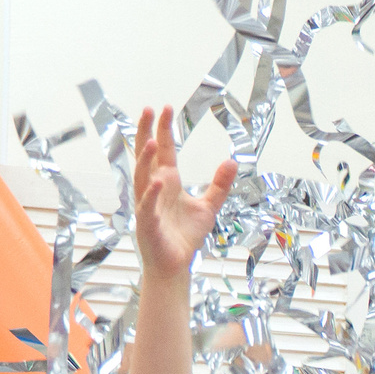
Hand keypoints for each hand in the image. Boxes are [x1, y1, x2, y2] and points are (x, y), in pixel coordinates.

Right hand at [132, 108, 233, 282]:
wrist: (176, 264)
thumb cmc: (186, 235)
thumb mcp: (209, 206)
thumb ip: (219, 184)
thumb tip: (232, 161)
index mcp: (168, 182)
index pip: (164, 150)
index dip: (163, 130)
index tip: (165, 109)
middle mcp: (154, 189)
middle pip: (146, 156)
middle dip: (146, 133)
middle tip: (149, 111)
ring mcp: (147, 204)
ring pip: (142, 177)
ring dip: (145, 160)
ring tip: (150, 141)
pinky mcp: (147, 222)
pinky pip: (147, 206)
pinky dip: (151, 194)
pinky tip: (157, 182)